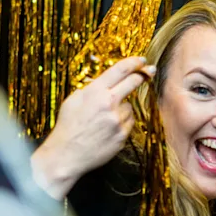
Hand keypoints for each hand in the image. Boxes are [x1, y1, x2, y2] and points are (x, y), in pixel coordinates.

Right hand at [32, 57, 153, 197]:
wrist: (66, 155)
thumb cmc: (67, 127)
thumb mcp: (73, 100)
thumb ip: (91, 88)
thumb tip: (106, 81)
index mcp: (95, 91)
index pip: (121, 69)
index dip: (135, 62)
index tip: (142, 60)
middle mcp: (109, 103)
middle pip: (134, 82)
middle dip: (143, 75)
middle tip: (149, 71)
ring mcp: (117, 120)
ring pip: (130, 106)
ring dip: (123, 108)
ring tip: (105, 119)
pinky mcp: (123, 135)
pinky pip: (129, 122)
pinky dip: (122, 123)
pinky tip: (108, 129)